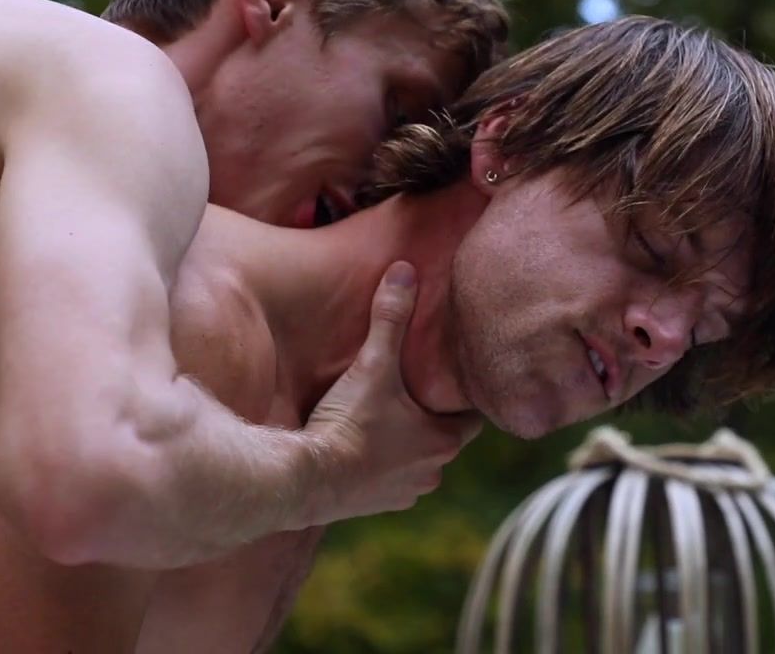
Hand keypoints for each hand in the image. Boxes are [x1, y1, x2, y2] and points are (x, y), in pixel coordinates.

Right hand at [303, 261, 482, 524]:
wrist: (303, 480)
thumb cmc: (347, 424)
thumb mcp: (372, 365)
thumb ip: (390, 318)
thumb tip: (405, 271)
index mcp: (444, 441)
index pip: (471, 415)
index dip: (459, 396)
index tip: (448, 379)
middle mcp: (432, 472)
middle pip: (443, 437)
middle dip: (430, 417)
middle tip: (414, 391)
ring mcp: (404, 493)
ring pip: (415, 460)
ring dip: (404, 443)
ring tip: (385, 417)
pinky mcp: (375, 505)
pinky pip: (387, 480)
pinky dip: (379, 465)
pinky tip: (360, 445)